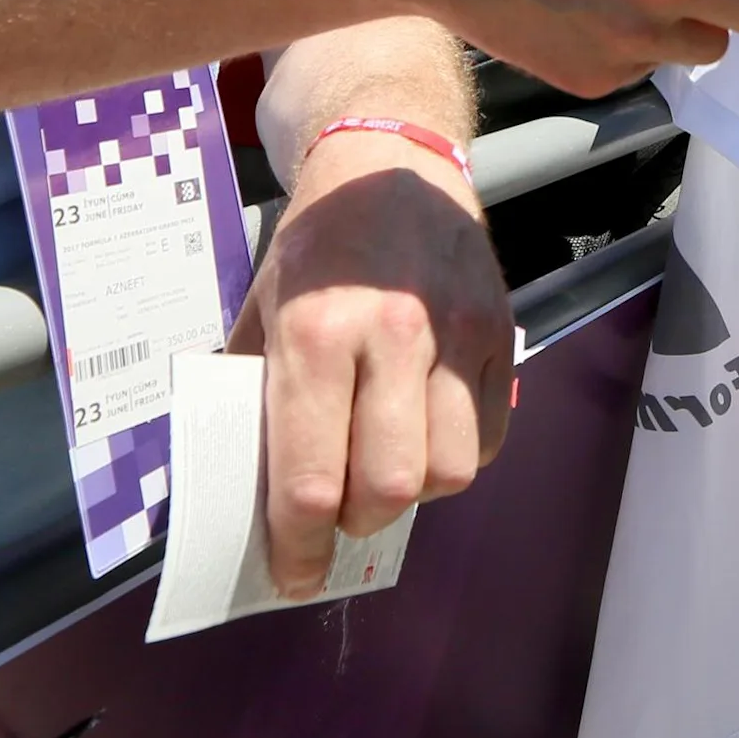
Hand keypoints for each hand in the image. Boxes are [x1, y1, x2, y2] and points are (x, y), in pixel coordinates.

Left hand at [228, 128, 509, 597]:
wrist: (394, 161)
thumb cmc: (318, 244)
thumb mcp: (262, 307)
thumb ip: (251, 394)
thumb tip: (239, 487)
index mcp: (315, 333)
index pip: (310, 478)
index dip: (298, 547)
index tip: (294, 576)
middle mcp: (390, 335)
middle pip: (388, 485)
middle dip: (359, 520)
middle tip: (340, 510)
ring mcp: (455, 334)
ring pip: (450, 469)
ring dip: (413, 491)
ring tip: (386, 469)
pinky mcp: (499, 333)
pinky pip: (488, 436)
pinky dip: (457, 455)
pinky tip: (427, 433)